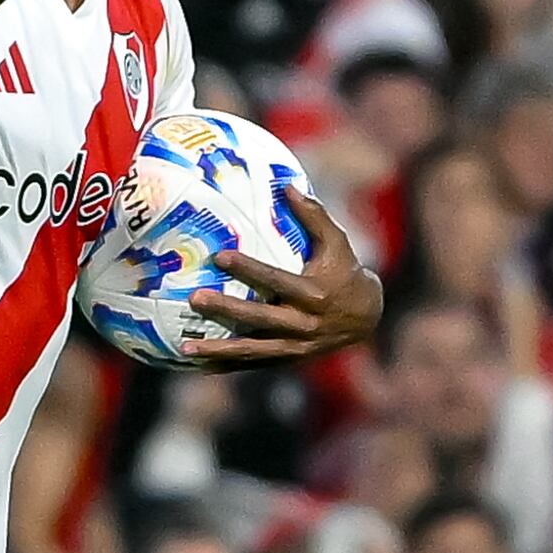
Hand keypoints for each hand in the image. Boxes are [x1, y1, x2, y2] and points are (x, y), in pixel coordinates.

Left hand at [184, 186, 386, 362]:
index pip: (276, 280)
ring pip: (253, 349)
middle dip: (226, 310)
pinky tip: (200, 364)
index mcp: (314, 294)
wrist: (366, 318)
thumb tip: (287, 186)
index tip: (220, 257)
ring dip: (219, 350)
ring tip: (186, 346)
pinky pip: (254, 364)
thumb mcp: (337, 242)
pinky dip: (228, 365)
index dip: (248, 269)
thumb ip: (314, 215)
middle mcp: (303, 323)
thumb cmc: (345, 271)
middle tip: (195, 299)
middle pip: (259, 318)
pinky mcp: (288, 358)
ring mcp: (294, 346)